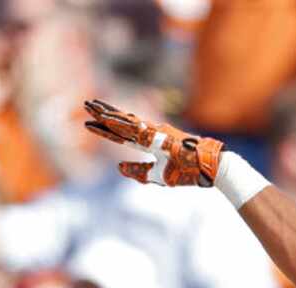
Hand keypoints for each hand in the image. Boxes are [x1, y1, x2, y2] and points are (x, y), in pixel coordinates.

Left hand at [83, 99, 223, 186]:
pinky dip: (121, 123)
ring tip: (90, 105)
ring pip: (126, 121)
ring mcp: (156, 131)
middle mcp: (151, 132)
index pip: (123, 134)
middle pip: (122, 122)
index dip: (106, 129)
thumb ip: (139, 172)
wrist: (210, 168)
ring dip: (108, 114)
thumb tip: (118, 167)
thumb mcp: (159, 176)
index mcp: (151, 142)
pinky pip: (136, 128)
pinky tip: (107, 118)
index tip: (90, 122)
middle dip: (103, 113)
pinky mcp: (160, 135)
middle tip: (86, 104)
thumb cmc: (188, 172)